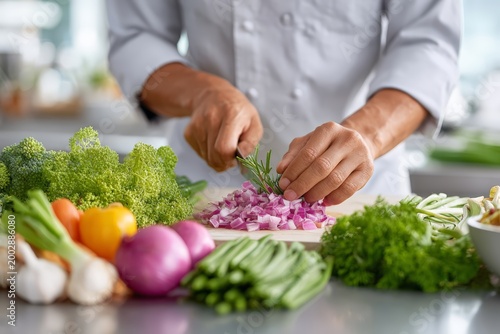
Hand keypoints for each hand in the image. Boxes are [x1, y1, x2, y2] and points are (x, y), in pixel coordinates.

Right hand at [140, 63, 262, 171]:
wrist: (213, 95)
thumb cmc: (237, 110)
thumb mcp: (254, 122)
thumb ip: (251, 142)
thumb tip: (242, 159)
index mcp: (231, 114)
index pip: (224, 149)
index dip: (230, 160)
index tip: (236, 157)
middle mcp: (211, 118)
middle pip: (214, 156)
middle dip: (224, 163)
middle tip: (231, 155)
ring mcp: (197, 125)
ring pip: (206, 157)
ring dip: (216, 158)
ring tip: (223, 144)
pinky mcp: (188, 132)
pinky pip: (199, 153)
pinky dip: (208, 153)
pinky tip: (213, 141)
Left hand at [276, 122, 374, 204]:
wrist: (356, 144)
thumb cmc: (326, 146)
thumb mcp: (307, 143)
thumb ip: (293, 155)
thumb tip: (281, 170)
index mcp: (328, 129)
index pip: (308, 153)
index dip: (293, 171)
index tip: (282, 185)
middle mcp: (347, 139)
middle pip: (321, 167)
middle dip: (302, 184)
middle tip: (290, 196)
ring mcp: (360, 154)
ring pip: (335, 179)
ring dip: (317, 193)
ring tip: (306, 199)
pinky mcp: (368, 170)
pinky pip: (349, 189)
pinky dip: (334, 198)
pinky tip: (324, 201)